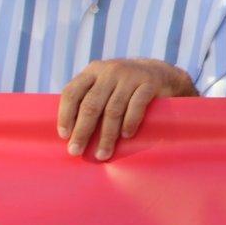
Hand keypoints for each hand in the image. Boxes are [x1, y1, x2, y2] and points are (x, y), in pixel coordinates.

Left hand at [57, 58, 196, 159]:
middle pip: (91, 105)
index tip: (64, 136)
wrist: (161, 74)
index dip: (65, 115)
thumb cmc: (124, 87)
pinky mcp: (149, 83)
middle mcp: (110, 71)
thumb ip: (88, 98)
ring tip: (102, 153)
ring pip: (113, 110)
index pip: (72, 92)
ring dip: (107, 136)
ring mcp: (130, 76)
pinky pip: (136, 106)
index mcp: (93, 71)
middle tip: (76, 151)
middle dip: (82, 131)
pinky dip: (129, 123)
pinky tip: (126, 136)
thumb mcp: (104, 84)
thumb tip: (69, 134)